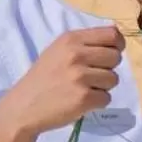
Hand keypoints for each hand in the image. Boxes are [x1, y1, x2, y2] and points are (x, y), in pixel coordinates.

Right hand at [0, 25, 123, 138]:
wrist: (23, 107)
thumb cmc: (44, 78)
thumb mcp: (59, 51)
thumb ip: (84, 44)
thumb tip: (116, 40)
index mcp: (71, 39)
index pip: (112, 34)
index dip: (117, 45)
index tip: (111, 54)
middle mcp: (76, 54)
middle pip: (116, 57)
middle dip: (108, 68)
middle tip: (90, 77)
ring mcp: (80, 76)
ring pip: (114, 79)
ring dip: (102, 87)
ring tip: (82, 89)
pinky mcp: (84, 97)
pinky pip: (107, 98)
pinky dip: (97, 103)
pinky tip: (80, 101)